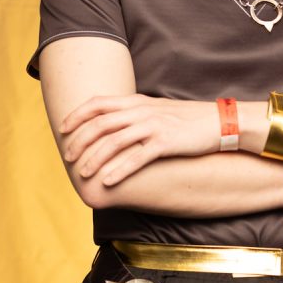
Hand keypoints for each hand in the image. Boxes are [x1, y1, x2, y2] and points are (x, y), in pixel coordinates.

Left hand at [61, 94, 219, 185]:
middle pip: (101, 123)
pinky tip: (107, 181)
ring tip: (83, 173)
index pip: (99, 103)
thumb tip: (114, 124)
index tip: (63, 129)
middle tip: (68, 157)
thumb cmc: (187, 120)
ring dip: (95, 158)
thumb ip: (135, 113)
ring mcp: (154, 126)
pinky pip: (137, 157)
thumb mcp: (157, 110)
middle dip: (80, 141)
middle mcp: (142, 111)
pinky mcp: (166, 142)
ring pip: (115, 141)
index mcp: (137, 101)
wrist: (220, 122)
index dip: (77, 115)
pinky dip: (119, 169)